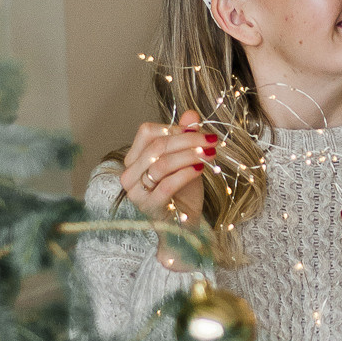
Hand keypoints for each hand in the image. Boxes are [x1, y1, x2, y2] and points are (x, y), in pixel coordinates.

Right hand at [121, 109, 215, 265]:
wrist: (183, 226)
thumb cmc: (182, 193)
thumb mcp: (186, 161)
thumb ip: (185, 138)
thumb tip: (191, 115)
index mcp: (134, 158)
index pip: (147, 132)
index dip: (174, 129)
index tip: (199, 132)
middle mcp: (130, 174)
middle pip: (157, 147)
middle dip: (188, 140)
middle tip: (211, 141)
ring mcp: (136, 192)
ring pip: (161, 165)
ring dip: (189, 156)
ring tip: (210, 154)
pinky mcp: (149, 208)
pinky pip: (166, 185)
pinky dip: (186, 174)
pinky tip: (201, 169)